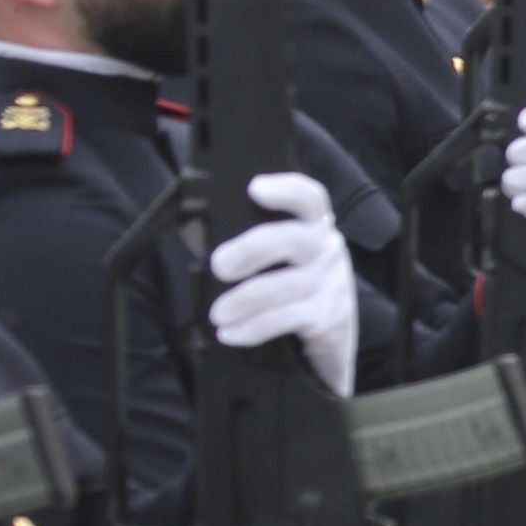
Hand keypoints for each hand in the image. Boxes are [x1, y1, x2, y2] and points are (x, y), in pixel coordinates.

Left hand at [206, 176, 359, 396]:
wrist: (333, 337)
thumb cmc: (292, 287)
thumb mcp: (279, 258)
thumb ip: (242, 240)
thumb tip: (192, 227)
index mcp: (313, 226)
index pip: (309, 198)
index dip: (286, 189)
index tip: (255, 188)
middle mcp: (326, 249)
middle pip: (294, 239)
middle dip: (252, 249)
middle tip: (219, 266)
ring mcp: (329, 284)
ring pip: (287, 285)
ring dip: (245, 299)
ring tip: (218, 314)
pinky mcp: (325, 317)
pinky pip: (286, 319)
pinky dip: (253, 328)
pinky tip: (230, 333)